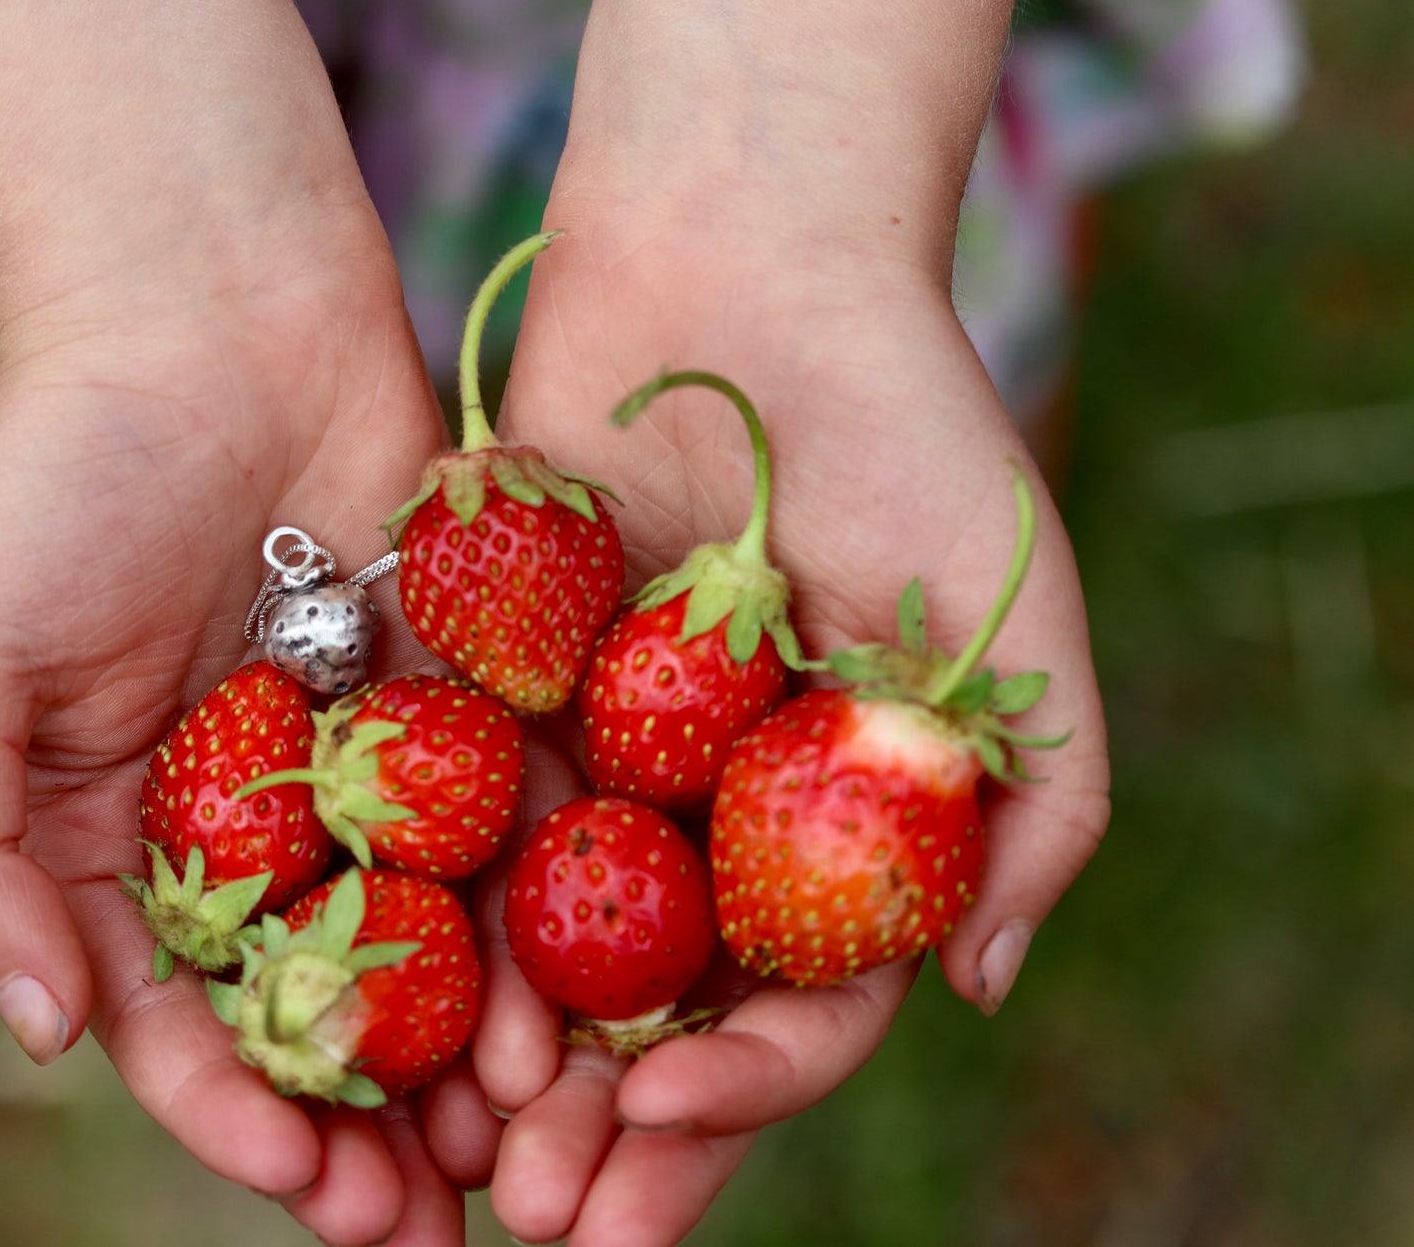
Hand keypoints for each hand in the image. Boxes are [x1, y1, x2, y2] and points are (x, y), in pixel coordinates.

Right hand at [0, 0, 496, 1237]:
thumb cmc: (55, 478)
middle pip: (319, 1023)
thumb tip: (48, 1036)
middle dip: (369, 1135)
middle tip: (430, 1227)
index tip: (305, 1187)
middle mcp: (253, 836)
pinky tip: (584, 1011)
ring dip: (472, 1068)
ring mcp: (371, 781)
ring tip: (525, 1155)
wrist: (209, 308)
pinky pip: (516, 841)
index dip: (237, 1120)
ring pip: (432, 960)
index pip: (180, 1026)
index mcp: (122, 849)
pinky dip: (543, 933)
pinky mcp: (472, 713)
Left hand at [464, 0, 1108, 1237]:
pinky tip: (373, 1002)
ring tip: (448, 1162)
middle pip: (652, 1016)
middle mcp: (708, 820)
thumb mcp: (1014, 619)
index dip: (738, 1093)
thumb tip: (976, 986)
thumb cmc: (908, 429)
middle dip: (608, 1130)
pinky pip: (449, 830)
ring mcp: (596, 766)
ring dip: (498, 1068)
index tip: (664, 1128)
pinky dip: (421, 924)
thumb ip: (1039, 806)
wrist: (742, 263)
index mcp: (829, 832)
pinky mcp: (492, 698)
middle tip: (539, 1223)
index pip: (791, 1011)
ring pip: (540, 957)